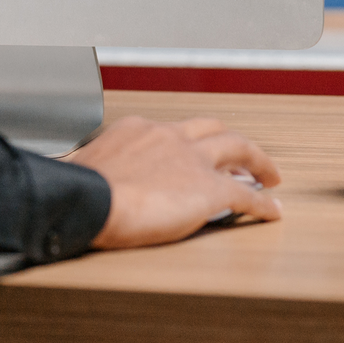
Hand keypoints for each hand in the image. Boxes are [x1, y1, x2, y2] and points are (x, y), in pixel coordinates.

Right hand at [66, 116, 283, 248]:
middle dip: (231, 141)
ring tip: (269, 175)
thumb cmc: (78, 188)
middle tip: (243, 156)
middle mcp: (170, 137)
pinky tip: (272, 212)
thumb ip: (88, 167)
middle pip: (213, 129)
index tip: (193, 152)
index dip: (189, 141)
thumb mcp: (80, 166)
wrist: (90, 200)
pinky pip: (247, 196)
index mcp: (139, 129)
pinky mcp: (210, 190)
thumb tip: (71, 175)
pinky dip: (264, 204)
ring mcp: (193, 161)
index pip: (172, 130)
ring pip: (239, 149)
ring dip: (258, 161)